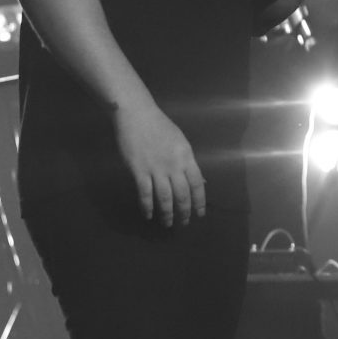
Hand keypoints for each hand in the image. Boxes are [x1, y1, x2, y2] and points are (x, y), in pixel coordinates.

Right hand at [115, 104, 205, 225]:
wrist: (137, 115)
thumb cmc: (160, 126)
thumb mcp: (180, 142)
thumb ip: (187, 162)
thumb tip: (198, 181)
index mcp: (186, 156)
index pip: (197, 183)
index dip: (199, 201)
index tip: (200, 213)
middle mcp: (174, 165)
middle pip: (182, 194)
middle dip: (184, 211)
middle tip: (183, 223)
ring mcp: (156, 168)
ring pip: (164, 197)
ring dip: (167, 213)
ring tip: (168, 223)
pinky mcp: (139, 170)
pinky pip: (145, 193)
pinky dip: (147, 206)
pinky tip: (149, 215)